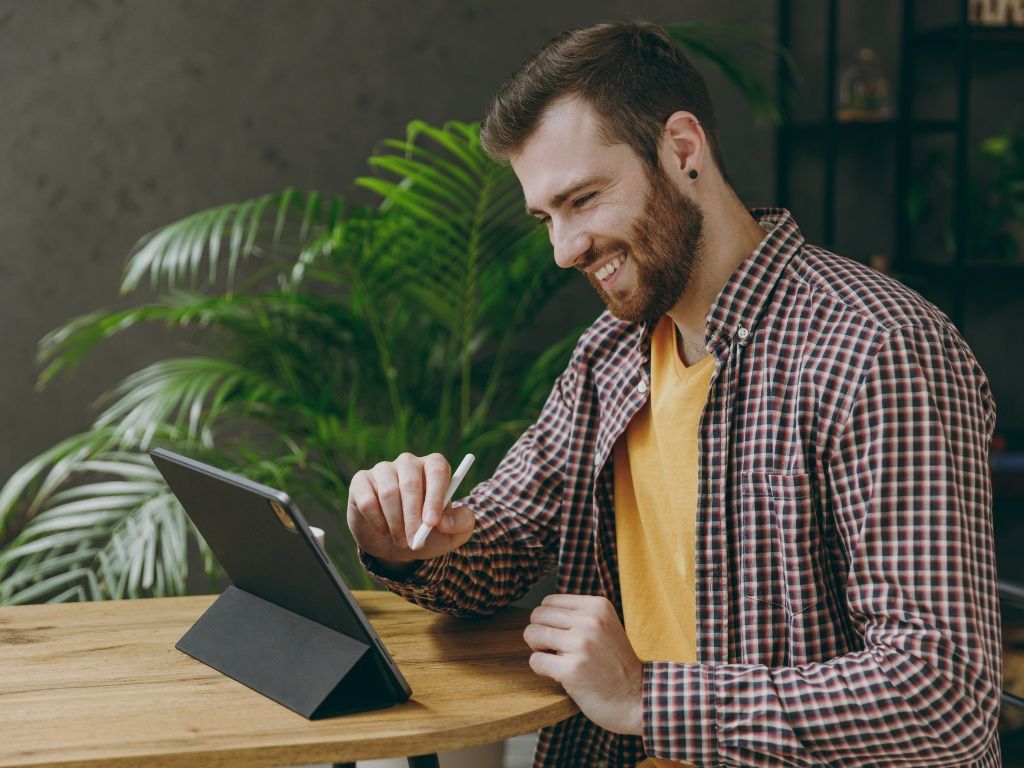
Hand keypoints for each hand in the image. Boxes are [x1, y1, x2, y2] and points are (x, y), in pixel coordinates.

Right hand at [346, 452, 474, 568]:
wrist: (396, 545)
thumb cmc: (427, 534)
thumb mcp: (451, 535)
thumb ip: (461, 524)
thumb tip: (445, 520)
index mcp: (434, 468)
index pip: (437, 469)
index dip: (435, 495)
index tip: (432, 523)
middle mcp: (409, 463)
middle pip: (410, 482)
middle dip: (413, 517)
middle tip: (414, 541)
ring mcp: (383, 469)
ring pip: (388, 493)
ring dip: (395, 523)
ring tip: (401, 540)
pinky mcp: (361, 481)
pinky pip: (367, 501)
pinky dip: (377, 521)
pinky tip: (383, 529)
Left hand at [523, 594, 642, 735]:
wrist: (636, 699)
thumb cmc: (615, 664)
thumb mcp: (605, 627)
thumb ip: (578, 615)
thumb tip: (540, 613)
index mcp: (598, 606)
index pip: (549, 601)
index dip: (549, 620)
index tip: (563, 636)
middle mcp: (590, 621)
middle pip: (538, 615)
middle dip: (540, 633)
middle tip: (556, 650)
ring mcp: (581, 645)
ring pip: (532, 634)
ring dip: (539, 650)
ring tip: (557, 660)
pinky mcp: (571, 670)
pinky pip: (535, 660)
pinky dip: (541, 669)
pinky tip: (559, 675)